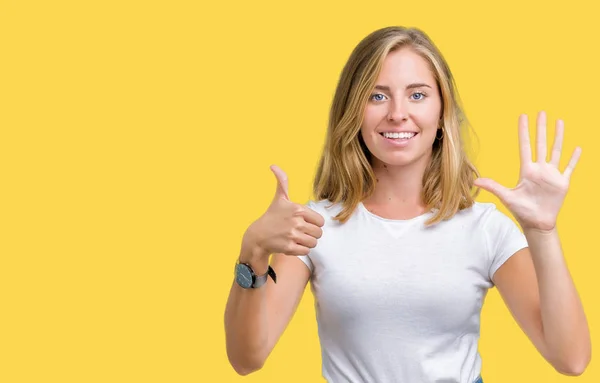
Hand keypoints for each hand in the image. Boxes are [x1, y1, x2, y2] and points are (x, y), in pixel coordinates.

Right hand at [242, 165, 324, 260]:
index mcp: (298, 209)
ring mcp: (293, 235)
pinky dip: (301, 250)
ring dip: (306, 243)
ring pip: (313, 243)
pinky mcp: (289, 248)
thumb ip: (282, 182)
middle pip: (318, 233)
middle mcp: (296, 222)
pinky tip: (292, 245)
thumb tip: (273, 165)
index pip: (320, 221)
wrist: (258, 236)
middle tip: (300, 232)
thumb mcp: (279, 198)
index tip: (304, 222)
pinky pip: (306, 251)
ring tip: (297, 238)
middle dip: (311, 234)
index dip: (313, 223)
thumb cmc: (271, 216)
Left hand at [474, 111, 581, 230]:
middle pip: (541, 144)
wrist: (537, 223)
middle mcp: (540, 169)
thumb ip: (493, 186)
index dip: (524, 131)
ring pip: (556, 151)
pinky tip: (577, 147)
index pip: (525, 146)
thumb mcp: (506, 197)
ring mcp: (552, 175)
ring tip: (560, 122)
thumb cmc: (521, 210)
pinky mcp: (562, 182)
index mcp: (527, 170)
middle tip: (541, 112)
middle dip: (541, 128)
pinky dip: (574, 158)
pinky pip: (569, 167)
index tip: (523, 116)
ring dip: (558, 137)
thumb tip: (475, 180)